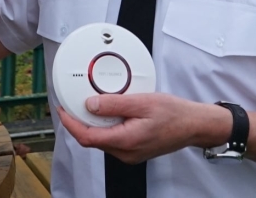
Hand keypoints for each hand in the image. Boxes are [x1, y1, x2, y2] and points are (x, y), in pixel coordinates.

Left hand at [57, 93, 229, 163]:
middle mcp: (125, 152)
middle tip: (74, 102)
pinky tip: (110, 113)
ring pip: (102, 139)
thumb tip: (90, 105)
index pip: (86, 137)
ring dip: (94, 123)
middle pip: (92, 138)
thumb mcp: (143, 102)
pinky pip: (112, 139)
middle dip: (80, 121)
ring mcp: (129, 154)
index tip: (62, 110)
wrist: (194, 125)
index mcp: (125, 141)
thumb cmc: (175, 114)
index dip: (70, 123)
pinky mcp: (133, 150)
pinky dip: (106, 126)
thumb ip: (114, 104)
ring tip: (93, 104)